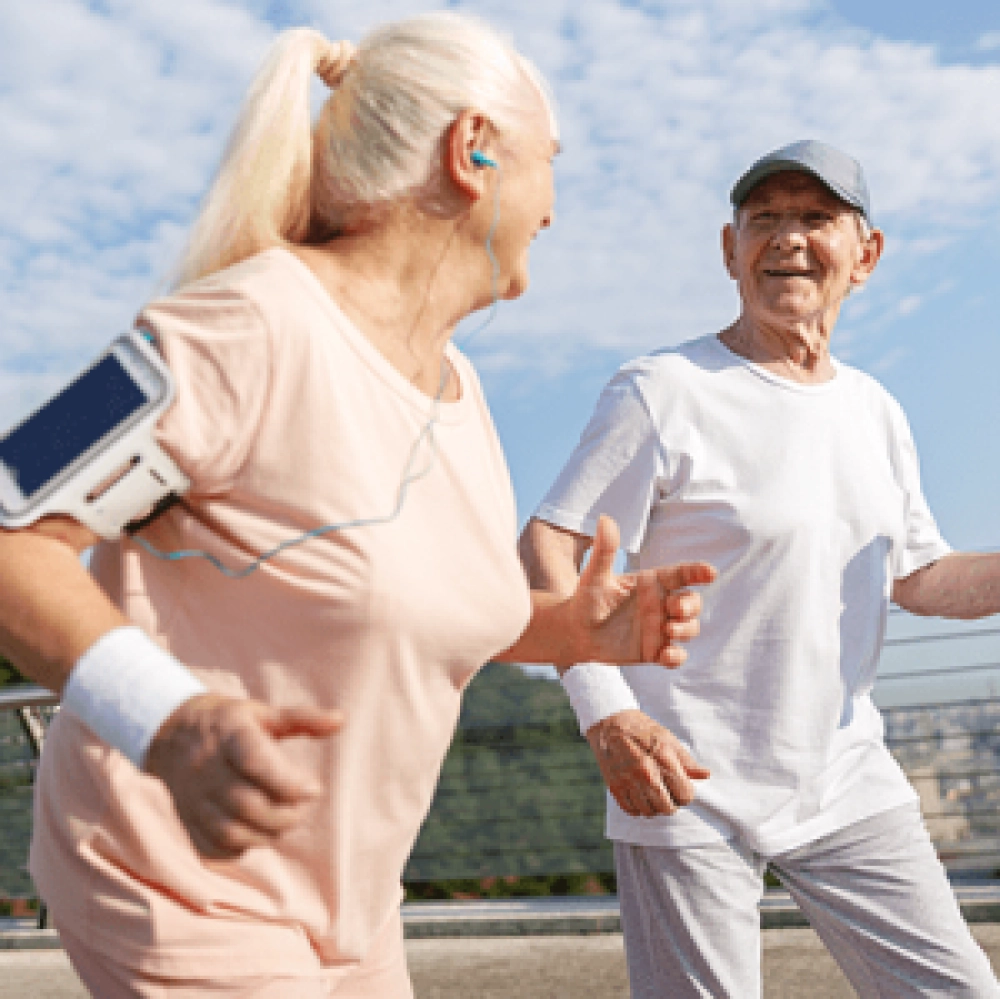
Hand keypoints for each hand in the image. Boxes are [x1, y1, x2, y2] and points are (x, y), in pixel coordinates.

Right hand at [144, 693, 341, 858]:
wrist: (171, 734)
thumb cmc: (230, 723)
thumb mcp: (263, 713)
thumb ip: (302, 719)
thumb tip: (341, 719)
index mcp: (228, 735)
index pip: (254, 762)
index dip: (287, 782)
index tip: (315, 788)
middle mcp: (206, 768)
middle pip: (246, 803)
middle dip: (284, 814)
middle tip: (302, 807)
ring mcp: (193, 798)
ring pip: (230, 831)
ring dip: (266, 834)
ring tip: (285, 821)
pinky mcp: (187, 820)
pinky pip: (213, 847)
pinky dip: (241, 848)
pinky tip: (257, 833)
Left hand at [571, 515, 715, 667]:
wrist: (575, 630)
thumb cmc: (586, 598)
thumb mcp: (596, 574)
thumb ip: (605, 550)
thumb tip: (604, 519)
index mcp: (652, 582)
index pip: (682, 574)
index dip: (698, 572)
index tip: (710, 572)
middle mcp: (660, 604)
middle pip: (692, 602)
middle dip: (691, 605)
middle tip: (674, 608)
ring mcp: (660, 628)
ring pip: (689, 629)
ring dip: (686, 630)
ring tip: (668, 630)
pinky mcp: (654, 651)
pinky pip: (676, 656)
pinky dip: (676, 657)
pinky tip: (666, 656)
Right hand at [586, 709, 708, 816]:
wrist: (609, 723)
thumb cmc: (642, 730)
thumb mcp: (667, 739)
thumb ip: (686, 761)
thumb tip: (705, 775)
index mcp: (664, 759)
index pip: (685, 795)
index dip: (685, 793)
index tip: (680, 787)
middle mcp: (647, 773)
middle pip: (668, 808)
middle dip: (671, 802)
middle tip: (666, 791)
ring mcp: (629, 781)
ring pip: (649, 812)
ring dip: (653, 806)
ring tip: (651, 793)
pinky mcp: (615, 787)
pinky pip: (632, 810)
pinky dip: (637, 807)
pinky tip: (639, 795)